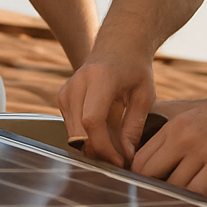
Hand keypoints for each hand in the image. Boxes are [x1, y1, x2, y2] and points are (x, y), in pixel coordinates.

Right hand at [58, 51, 155, 166]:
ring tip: (117, 147)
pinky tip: (106, 135)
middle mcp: (77, 84)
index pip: (92, 121)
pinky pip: (72, 129)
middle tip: (121, 160)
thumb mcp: (144, 95)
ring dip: (94, 147)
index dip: (105, 147)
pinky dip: (88, 138)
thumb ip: (133, 126)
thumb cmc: (134, 68)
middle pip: (79, 132)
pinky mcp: (62, 99)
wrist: (118, 46)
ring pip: (73, 135)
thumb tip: (126, 156)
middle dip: (100, 153)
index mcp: (99, 79)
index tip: (120, 161)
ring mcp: (66, 91)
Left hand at [131, 82, 206, 195]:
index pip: (140, 159)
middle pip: (147, 174)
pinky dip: (196, 202)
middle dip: (152, 191)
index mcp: (173, 124)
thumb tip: (160, 161)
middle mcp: (182, 134)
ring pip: (172, 186)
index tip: (149, 192)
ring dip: (177, 200)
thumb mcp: (197, 114)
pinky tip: (203, 203)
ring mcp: (201, 147)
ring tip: (184, 206)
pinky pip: (198, 191)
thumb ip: (175, 134)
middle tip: (163, 204)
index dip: (140, 180)